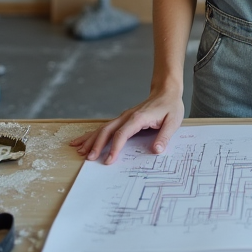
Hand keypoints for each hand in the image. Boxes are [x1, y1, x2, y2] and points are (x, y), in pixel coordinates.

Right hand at [69, 90, 185, 163]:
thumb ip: (164, 136)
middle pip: (107, 130)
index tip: (109, 160)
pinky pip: (105, 127)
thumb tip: (157, 150)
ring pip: (103, 128)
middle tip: (89, 158)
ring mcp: (123, 117)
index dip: (115, 148)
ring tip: (78, 149)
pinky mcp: (122, 119)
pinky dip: (93, 134)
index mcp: (138, 118)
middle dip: (96, 144)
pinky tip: (83, 140)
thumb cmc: (170, 106)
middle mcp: (127, 116)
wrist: (166, 91)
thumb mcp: (173, 121)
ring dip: (91, 139)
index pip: (122, 134)